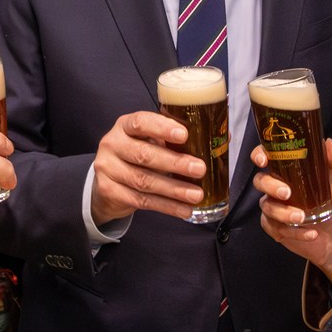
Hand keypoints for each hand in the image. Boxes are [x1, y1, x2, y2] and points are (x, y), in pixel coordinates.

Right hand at [90, 111, 206, 224]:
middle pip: (144, 155)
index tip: (184, 135)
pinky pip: (142, 201)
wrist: (108, 181)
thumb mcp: (151, 140)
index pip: (141, 122)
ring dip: (174, 190)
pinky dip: (167, 206)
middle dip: (175, 163)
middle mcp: (113, 144)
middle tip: (200, 169)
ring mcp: (108, 169)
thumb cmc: (138, 154)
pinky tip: (184, 209)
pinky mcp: (109, 192)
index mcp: (126, 125)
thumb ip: (177, 139)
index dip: (162, 128)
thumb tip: (224, 137)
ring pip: (144, 181)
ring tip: (196, 195)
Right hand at [252, 138, 331, 290]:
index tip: (263, 161)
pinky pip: (276, 228)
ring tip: (302, 217)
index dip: (259, 156)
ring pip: (267, 206)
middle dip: (271, 186)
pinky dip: (294, 232)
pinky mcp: (274, 228)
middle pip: (260, 181)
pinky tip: (311, 233)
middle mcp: (275, 187)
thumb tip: (328, 143)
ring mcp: (273, 208)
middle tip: (287, 193)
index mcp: (286, 172)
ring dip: (284, 213)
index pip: (265, 157)